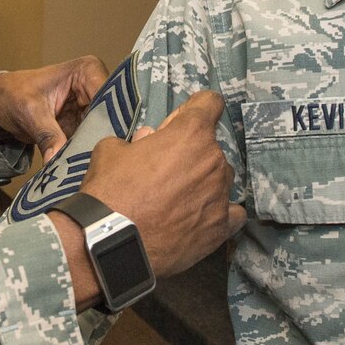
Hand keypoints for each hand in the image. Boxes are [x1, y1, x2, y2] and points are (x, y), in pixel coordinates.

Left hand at [0, 56, 108, 162]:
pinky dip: (85, 152)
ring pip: (103, 130)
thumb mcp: (30, 113)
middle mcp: (95, 85)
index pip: (109, 96)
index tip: (104, 144)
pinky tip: (82, 166)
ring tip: (88, 166)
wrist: (0, 102)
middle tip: (96, 161)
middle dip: (102, 138)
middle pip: (111, 116)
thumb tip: (57, 160)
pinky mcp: (84, 123)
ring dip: (94, 148)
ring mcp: (91, 106)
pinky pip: (91, 140)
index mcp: (87, 70)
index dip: (109, 120)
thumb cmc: (13, 93)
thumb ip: (47, 135)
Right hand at [78, 89, 243, 278]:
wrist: (111, 241)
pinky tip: (203, 218)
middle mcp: (214, 160)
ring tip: (179, 201)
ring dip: (205, 183)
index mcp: (191, 133)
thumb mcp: (111, 150)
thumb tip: (147, 140)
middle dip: (192, 154)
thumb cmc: (110, 190)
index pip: (210, 103)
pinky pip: (233, 213)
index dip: (195, 108)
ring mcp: (221, 195)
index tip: (181, 122)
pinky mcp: (221, 227)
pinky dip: (220, 212)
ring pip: (222, 179)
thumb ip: (136, 140)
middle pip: (212, 147)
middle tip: (166, 172)